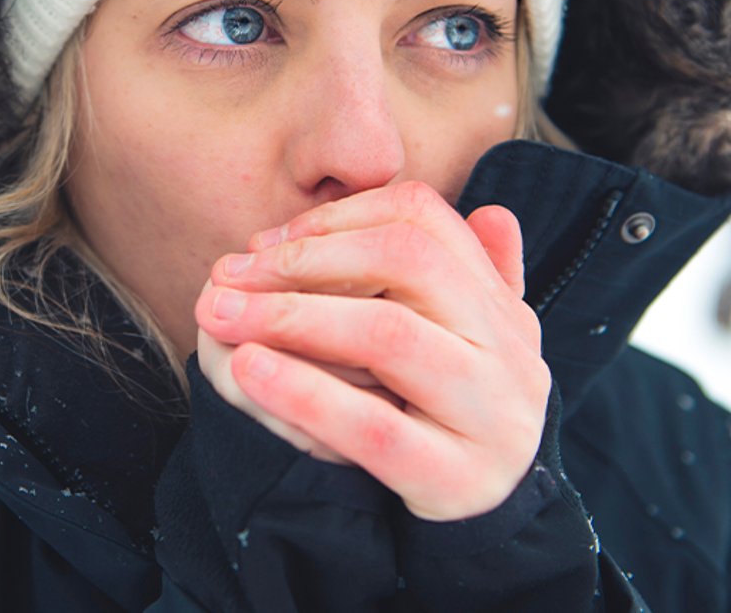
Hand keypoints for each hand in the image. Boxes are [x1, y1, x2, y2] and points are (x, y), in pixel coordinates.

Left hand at [194, 181, 549, 521]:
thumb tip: (488, 209)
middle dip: (306, 260)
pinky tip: (247, 370)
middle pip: (407, 263)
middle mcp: (508, 350)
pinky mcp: (453, 477)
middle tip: (230, 274)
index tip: (269, 242)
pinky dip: (304, 393)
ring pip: (389, 336)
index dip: (340, 217)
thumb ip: (468, 277)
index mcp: (501, 306)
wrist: (493, 522)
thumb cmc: (458, 415)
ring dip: (293, 315)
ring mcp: (488, 415)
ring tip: (222, 315)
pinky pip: (373, 427)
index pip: (424, 218)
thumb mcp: (471, 342)